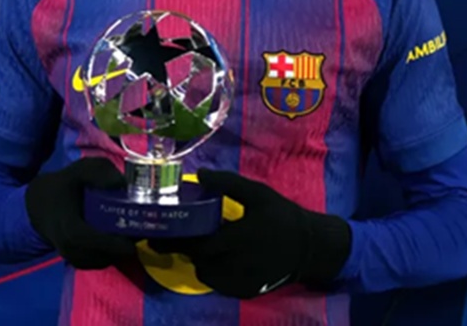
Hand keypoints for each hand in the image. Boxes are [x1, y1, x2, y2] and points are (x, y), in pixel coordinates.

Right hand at [24, 157, 136, 269]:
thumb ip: (99, 172)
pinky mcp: (75, 259)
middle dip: (118, 250)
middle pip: (95, 256)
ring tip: (130, 238)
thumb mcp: (81, 170)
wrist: (40, 204)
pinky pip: (95, 263)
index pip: (83, 239)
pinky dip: (109, 256)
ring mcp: (70, 254)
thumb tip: (121, 184)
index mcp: (65, 222)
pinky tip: (119, 243)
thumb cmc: (65, 186)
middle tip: (137, 237)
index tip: (130, 243)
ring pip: (97, 262)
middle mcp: (65, 244)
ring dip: (116, 254)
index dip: (107, 244)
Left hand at [148, 169, 351, 298]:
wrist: (309, 246)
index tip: (157, 235)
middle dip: (182, 249)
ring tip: (197, 245)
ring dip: (197, 260)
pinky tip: (215, 259)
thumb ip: (228, 183)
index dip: (177, 240)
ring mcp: (242, 280)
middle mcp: (239, 263)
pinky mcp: (246, 291)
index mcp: (241, 237)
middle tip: (166, 240)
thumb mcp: (258, 194)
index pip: (200, 244)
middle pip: (199, 260)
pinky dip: (212, 273)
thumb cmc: (282, 216)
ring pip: (206, 274)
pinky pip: (219, 285)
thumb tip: (199, 174)